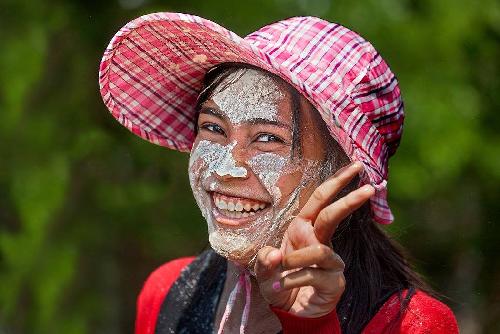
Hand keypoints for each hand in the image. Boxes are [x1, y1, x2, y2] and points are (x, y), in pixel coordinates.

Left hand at [254, 162, 374, 317]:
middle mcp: (319, 240)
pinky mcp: (334, 281)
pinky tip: (281, 285)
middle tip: (370, 188)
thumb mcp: (263, 270)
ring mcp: (330, 262)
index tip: (357, 166)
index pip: (321, 200)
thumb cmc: (278, 282)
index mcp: (303, 228)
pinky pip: (313, 274)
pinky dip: (293, 278)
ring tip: (281, 270)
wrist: (288, 311)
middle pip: (333, 215)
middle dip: (350, 200)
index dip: (337, 182)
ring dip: (296, 259)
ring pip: (319, 250)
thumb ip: (264, 260)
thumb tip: (275, 254)